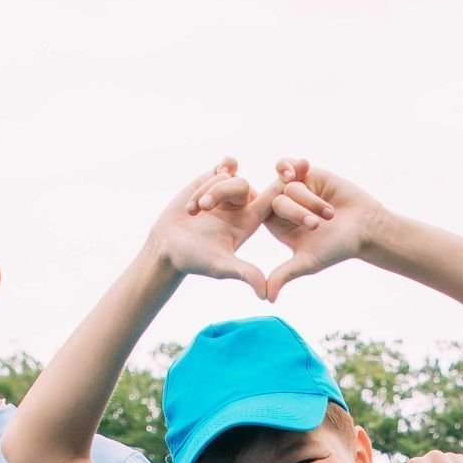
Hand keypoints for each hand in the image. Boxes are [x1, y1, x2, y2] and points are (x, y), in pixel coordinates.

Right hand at [147, 159, 271, 296]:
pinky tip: (216, 170)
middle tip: (202, 208)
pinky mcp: (210, 182)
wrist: (166, 248)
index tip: (296, 172)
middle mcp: (240, 207)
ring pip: (228, 177)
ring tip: (192, 211)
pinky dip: (217, 171)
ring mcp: (225, 194)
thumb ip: (244, 274)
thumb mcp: (221, 267)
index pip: (272, 201)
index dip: (282, 188)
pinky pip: (224, 167)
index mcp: (249, 222)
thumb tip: (266, 296)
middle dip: (221, 193)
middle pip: (244, 185)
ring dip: (207, 191)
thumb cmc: (193, 260)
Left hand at [261, 160, 379, 301]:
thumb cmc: (338, 248)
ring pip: (287, 183)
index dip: (258, 209)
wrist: (367, 226)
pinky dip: (293, 165)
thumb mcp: (309, 262)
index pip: (259, 213)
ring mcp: (296, 189)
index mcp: (277, 226)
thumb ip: (285, 274)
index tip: (258, 211)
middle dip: (298, 211)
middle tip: (319, 225)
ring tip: (330, 213)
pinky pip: (290, 165)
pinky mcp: (308, 174)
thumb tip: (267, 299)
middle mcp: (284, 206)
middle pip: (276, 198)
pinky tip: (303, 165)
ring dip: (310, 199)